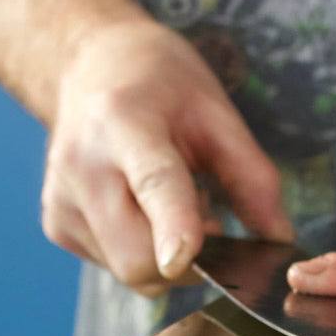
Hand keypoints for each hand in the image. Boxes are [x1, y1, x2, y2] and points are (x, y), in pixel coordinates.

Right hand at [40, 18, 292, 295]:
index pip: (152, 184)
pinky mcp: (56, 225)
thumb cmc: (160, 84)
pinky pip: (114, 266)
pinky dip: (142, 250)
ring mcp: (62, 200)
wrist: (90, 65)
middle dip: (187, 258)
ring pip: (128, 270)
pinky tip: (143, 208)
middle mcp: (81, 164)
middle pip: (137, 255)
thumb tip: (280, 240)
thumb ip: (253, 177)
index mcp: (124, 121)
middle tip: (206, 215)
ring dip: (165, 254)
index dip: (171, 226)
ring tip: (170, 200)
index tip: (185, 259)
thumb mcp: (217, 111)